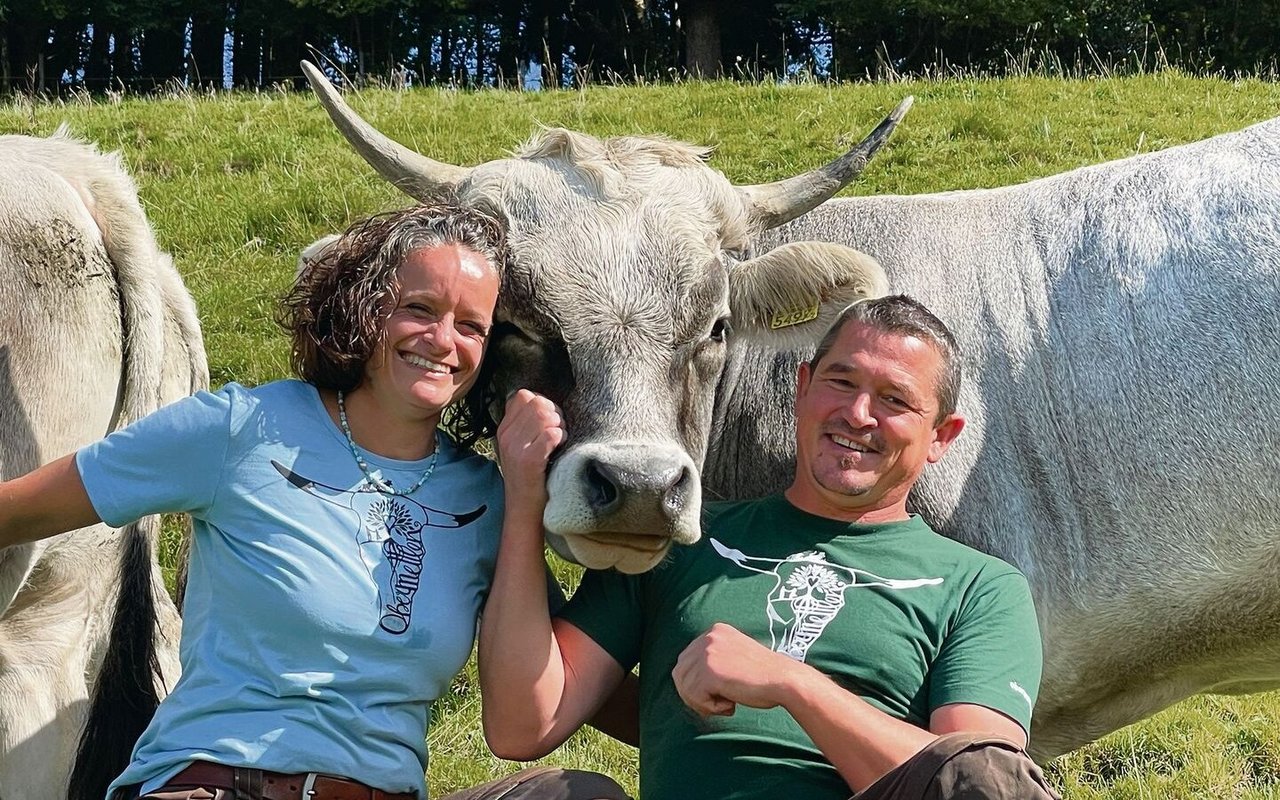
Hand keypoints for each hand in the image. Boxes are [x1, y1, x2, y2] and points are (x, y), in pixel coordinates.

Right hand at [496, 390, 565, 508]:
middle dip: (555, 412)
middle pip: (537, 403)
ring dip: (560, 425)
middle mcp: (507, 436)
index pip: (523, 396)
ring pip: (545, 416)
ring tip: (560, 439)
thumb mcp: (519, 447)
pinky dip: (561, 438)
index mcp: (504, 429)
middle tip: (559, 430)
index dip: (542, 402)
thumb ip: (526, 425)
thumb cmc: (528, 477)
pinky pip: (552, 435)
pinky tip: (560, 448)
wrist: (523, 509)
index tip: (549, 420)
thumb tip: (546, 404)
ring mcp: (516, 448)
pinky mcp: (529, 461)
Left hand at [672, 623, 806, 717]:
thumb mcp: (734, 656)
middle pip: (680, 673)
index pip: (686, 660)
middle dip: (694, 694)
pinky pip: (695, 697)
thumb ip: (713, 660)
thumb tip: (684, 681)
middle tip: (717, 705)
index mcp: (714, 631)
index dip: (695, 683)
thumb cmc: (763, 677)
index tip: (716, 693)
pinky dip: (710, 708)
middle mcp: (708, 637)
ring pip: (685, 686)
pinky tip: (730, 705)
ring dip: (702, 703)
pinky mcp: (709, 671)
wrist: (784, 680)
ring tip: (726, 705)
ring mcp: (707, 653)